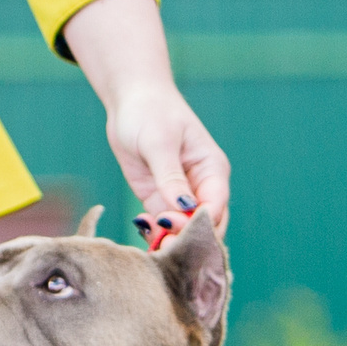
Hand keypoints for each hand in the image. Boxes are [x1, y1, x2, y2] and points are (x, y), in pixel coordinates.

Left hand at [61, 0, 230, 238]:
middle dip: (187, 238)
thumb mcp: (159, 142)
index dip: (199, 223)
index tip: (172, 227)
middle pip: (204, 225)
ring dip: (170, 241)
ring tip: (151, 244)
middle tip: (161, 244)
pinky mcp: (160, 200)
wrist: (131, 101)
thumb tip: (183, 208)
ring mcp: (180, 196)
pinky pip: (163, 226)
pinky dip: (156, 234)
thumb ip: (170, 177)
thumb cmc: (150, 112)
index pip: (215, 207)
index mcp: (212, 170)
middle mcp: (201, 187)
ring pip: (184, 230)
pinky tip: (143, 233)